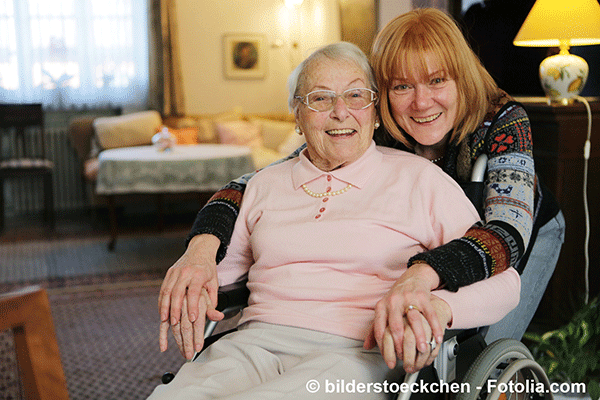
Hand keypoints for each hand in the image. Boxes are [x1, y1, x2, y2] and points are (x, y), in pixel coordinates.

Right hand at [158, 234, 220, 351]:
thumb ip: (213, 300)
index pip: (194, 292)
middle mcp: (186, 272)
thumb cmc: (207, 268)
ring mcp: (175, 271)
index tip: (193, 319)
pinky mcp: (169, 273)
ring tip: (165, 320)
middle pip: (178, 292)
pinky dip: (161, 301)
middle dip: (175, 309)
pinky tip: (162, 311)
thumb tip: (217, 316)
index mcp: (199, 273)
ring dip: (165, 307)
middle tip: (175, 323)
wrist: (200, 250)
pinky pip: (163, 289)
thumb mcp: (214, 283)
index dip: (193, 306)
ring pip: (167, 291)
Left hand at [369, 263, 442, 356]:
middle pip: (396, 326)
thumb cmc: (396, 298)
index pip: (379, 329)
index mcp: (381, 307)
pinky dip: (435, 327)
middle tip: (405, 358)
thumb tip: (366, 346)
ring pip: (414, 320)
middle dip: (400, 344)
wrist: (412, 278)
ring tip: (422, 349)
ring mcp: (408, 299)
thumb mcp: (383, 310)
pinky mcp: (423, 297)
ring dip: (419, 337)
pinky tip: (437, 337)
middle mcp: (393, 302)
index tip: (390, 360)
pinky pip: (429, 314)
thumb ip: (374, 328)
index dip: (384, 348)